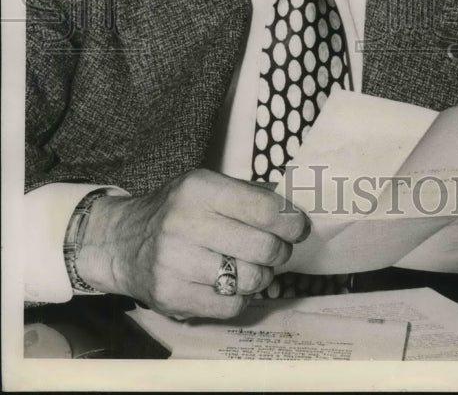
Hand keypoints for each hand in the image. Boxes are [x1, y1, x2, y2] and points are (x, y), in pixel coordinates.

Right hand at [76, 169, 309, 319]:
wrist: (122, 242)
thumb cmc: (177, 212)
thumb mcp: (206, 187)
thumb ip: (248, 197)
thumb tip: (294, 215)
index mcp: (199, 189)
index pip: (265, 209)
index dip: (291, 222)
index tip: (298, 228)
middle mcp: (186, 223)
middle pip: (263, 247)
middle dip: (280, 251)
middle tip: (276, 250)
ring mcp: (176, 263)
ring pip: (250, 280)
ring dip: (261, 276)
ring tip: (252, 267)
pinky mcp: (172, 297)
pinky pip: (231, 306)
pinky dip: (240, 297)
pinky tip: (230, 284)